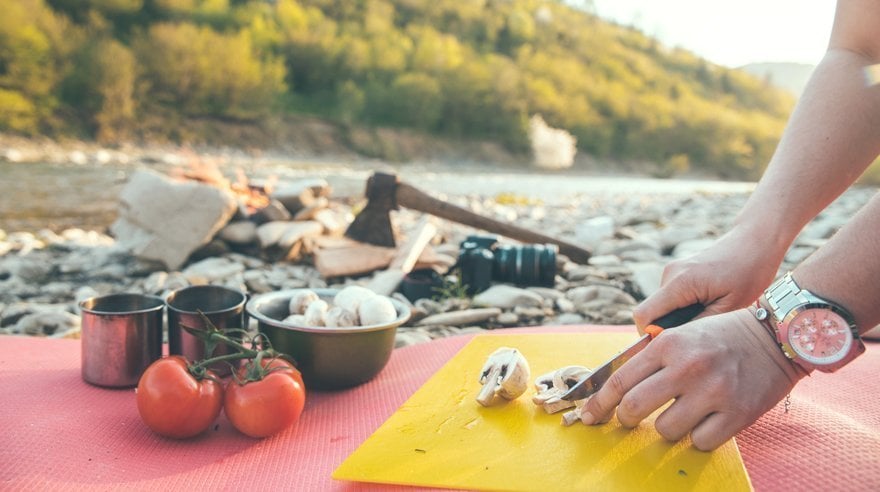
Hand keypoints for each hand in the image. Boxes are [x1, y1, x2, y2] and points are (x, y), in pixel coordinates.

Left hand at [579, 309, 802, 450]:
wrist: (775, 337)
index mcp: (668, 344)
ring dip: (667, 428)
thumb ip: (651, 357)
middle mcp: (688, 367)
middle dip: (626, 418)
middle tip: (629, 419)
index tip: (590, 416)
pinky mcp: (737, 414)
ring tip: (681, 413)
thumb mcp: (682, 334)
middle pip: (635, 408)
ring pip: (666, 430)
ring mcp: (713, 392)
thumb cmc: (721, 336)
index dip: (599, 402)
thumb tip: (616, 386)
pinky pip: (700, 442)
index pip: (621, 380)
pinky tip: (707, 420)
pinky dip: (699, 437)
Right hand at [633, 225, 785, 333]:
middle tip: (700, 336)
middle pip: (650, 313)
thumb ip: (698, 325)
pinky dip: (683, 309)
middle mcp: (670, 274)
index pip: (644, 316)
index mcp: (680, 283)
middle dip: (668, 329)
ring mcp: (672, 271)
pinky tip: (709, 307)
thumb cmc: (749, 272)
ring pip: (661, 307)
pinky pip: (670, 299)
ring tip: (710, 318)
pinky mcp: (677, 272)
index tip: (676, 347)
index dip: (650, 336)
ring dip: (678, 318)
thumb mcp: (729, 307)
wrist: (755, 241)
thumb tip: (673, 342)